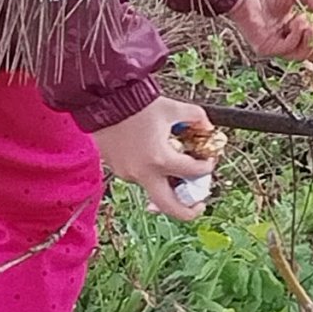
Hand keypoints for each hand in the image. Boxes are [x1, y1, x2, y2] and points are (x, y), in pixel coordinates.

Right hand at [92, 95, 224, 218]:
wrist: (104, 100)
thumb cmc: (137, 103)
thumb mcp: (172, 108)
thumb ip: (195, 117)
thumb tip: (207, 127)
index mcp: (160, 159)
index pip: (193, 172)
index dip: (206, 167)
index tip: (208, 162)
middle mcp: (143, 173)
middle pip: (170, 207)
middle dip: (188, 211)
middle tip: (199, 204)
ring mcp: (128, 174)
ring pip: (153, 190)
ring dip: (168, 186)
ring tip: (176, 172)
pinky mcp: (117, 170)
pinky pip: (139, 177)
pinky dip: (151, 173)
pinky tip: (154, 157)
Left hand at [230, 0, 312, 62]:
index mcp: (294, 30)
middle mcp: (286, 41)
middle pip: (311, 54)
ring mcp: (276, 47)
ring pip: (301, 54)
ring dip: (308, 37)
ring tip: (305, 19)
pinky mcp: (266, 49)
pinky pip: (288, 49)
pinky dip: (296, 36)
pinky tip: (297, 21)